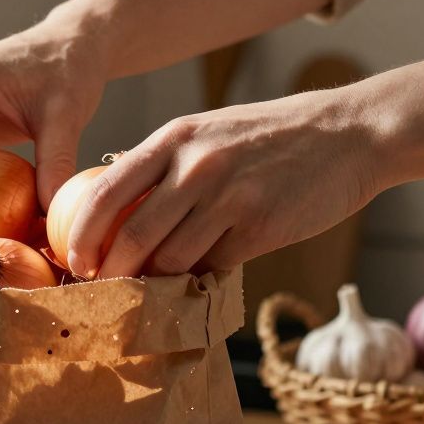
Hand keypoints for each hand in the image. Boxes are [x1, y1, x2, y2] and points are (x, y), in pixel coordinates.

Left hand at [66, 88, 383, 278]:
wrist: (350, 134)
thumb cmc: (271, 138)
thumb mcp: (208, 133)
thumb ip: (164, 166)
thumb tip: (116, 209)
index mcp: (173, 139)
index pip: (104, 191)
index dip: (81, 233)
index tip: (73, 261)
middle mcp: (195, 166)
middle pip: (131, 235)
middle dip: (111, 272)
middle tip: (105, 289)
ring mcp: (229, 197)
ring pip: (171, 259)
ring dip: (159, 282)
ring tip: (155, 289)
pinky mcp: (260, 228)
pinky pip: (213, 268)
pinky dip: (201, 280)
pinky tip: (202, 279)